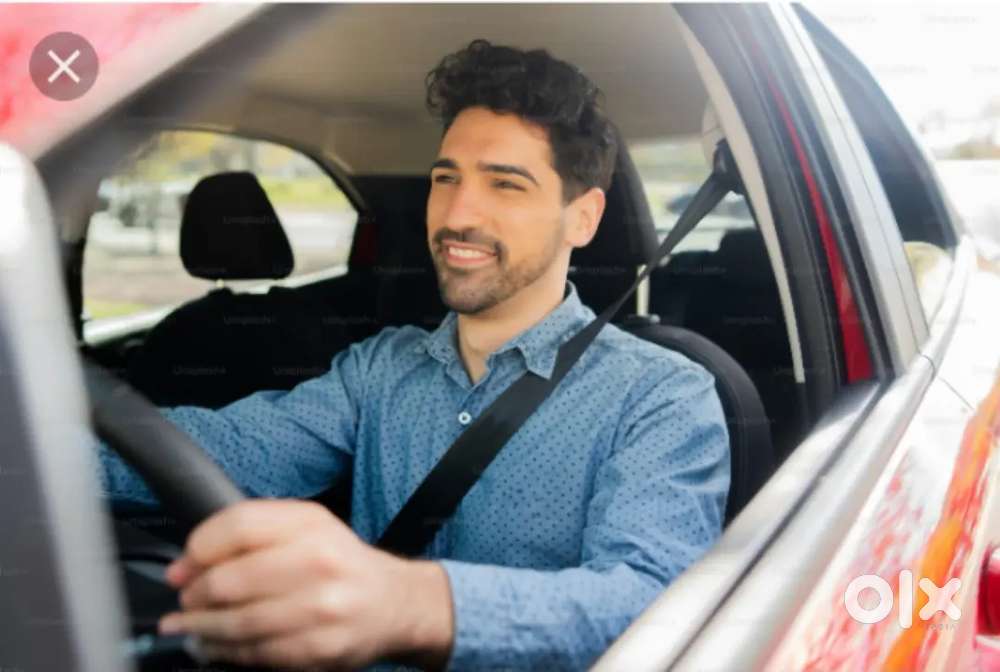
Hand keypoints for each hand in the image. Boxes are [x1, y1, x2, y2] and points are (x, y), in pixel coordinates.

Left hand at [157, 499, 454, 669]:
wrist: (394, 603)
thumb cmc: (339, 563)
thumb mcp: (306, 528)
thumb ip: (251, 533)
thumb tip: (187, 564)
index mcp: (311, 525)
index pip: (236, 528)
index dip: (197, 550)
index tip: (182, 568)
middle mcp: (319, 562)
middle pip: (230, 580)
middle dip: (194, 596)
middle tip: (185, 602)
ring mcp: (322, 609)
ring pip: (238, 623)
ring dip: (200, 630)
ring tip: (186, 628)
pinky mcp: (321, 649)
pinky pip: (257, 654)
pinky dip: (226, 652)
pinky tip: (215, 646)